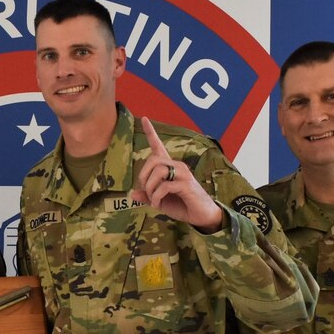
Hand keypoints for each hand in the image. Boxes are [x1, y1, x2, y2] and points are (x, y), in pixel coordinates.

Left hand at [132, 117, 223, 232]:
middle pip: (152, 160)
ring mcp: (183, 174)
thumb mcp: (160, 201)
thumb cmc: (182, 205)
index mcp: (169, 167)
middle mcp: (177, 166)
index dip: (151, 133)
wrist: (201, 216)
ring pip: (158, 171)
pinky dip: (156, 196)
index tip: (144, 118)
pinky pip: (164, 186)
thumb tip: (132, 194)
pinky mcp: (186, 184)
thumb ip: (147, 196)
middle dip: (143, 177)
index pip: (158, 146)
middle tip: (146, 192)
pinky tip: (157, 204)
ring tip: (153, 199)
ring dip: (150, 188)